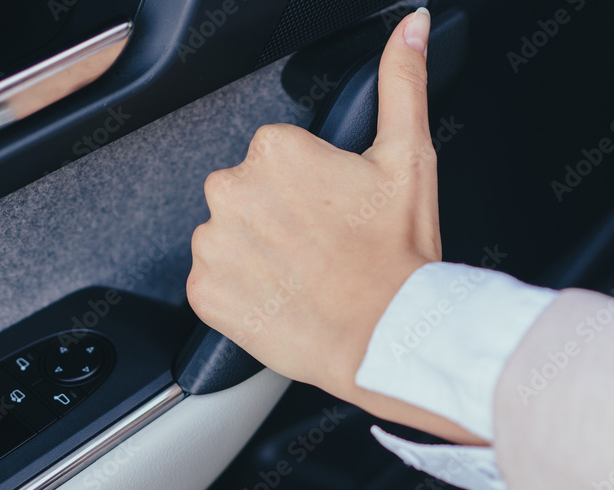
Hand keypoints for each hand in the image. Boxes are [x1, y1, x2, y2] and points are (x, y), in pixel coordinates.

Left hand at [188, 9, 485, 444]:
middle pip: (247, 194)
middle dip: (277, 217)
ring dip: (255, 253)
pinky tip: (279, 297)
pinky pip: (212, 283)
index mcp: (274, 149)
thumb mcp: (409, 158)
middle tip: (321, 246)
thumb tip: (409, 27)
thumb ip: (401, 83)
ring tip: (302, 275)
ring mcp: (214, 243)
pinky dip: (239, 292)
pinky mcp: (204, 292)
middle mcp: (232, 189)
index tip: (331, 211)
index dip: (308, 187)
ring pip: (228, 237)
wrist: (387, 335)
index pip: (276, 157)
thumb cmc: (397, 254)